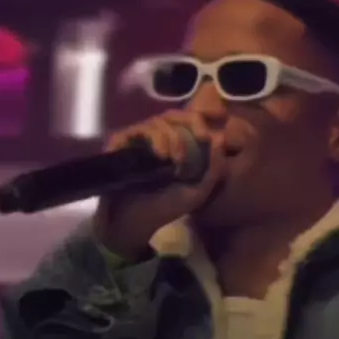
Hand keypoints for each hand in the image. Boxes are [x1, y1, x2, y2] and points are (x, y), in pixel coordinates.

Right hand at [94, 109, 226, 259]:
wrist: (134, 223)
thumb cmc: (164, 208)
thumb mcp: (197, 193)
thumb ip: (213, 169)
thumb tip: (219, 138)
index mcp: (174, 146)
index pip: (188, 120)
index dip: (199, 121)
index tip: (208, 133)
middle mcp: (155, 139)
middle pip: (173, 115)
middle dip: (187, 125)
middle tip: (196, 142)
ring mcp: (136, 140)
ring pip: (156, 122)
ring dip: (169, 136)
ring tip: (172, 159)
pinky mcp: (119, 145)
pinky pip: (133, 130)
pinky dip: (150, 138)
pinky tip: (158, 155)